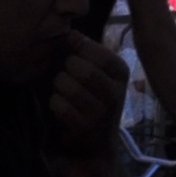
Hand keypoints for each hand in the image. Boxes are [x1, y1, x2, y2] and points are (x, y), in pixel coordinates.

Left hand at [45, 38, 128, 158]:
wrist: (98, 143)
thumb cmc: (98, 99)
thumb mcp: (102, 74)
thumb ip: (87, 52)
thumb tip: (69, 33)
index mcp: (121, 74)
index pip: (99, 53)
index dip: (80, 49)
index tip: (72, 51)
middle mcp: (114, 94)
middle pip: (84, 71)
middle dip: (68, 67)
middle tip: (66, 70)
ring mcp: (99, 114)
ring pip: (70, 88)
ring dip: (59, 84)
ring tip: (60, 84)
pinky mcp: (82, 129)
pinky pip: (61, 107)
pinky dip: (54, 101)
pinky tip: (57, 101)